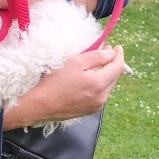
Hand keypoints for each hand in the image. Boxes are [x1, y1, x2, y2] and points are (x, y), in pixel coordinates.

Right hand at [2, 46, 127, 129]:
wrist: (39, 104)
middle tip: (104, 53)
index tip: (117, 47)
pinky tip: (87, 81)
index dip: (119, 55)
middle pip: (114, 77)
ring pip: (107, 87)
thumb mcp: (75, 62)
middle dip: (112, 65)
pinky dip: (98, 85)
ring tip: (95, 66)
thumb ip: (96, 56)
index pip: (118, 67)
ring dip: (104, 75)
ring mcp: (96, 106)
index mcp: (99, 84)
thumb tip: (111, 54)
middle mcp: (102, 97)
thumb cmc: (54, 80)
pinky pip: (99, 95)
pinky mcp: (89, 111)